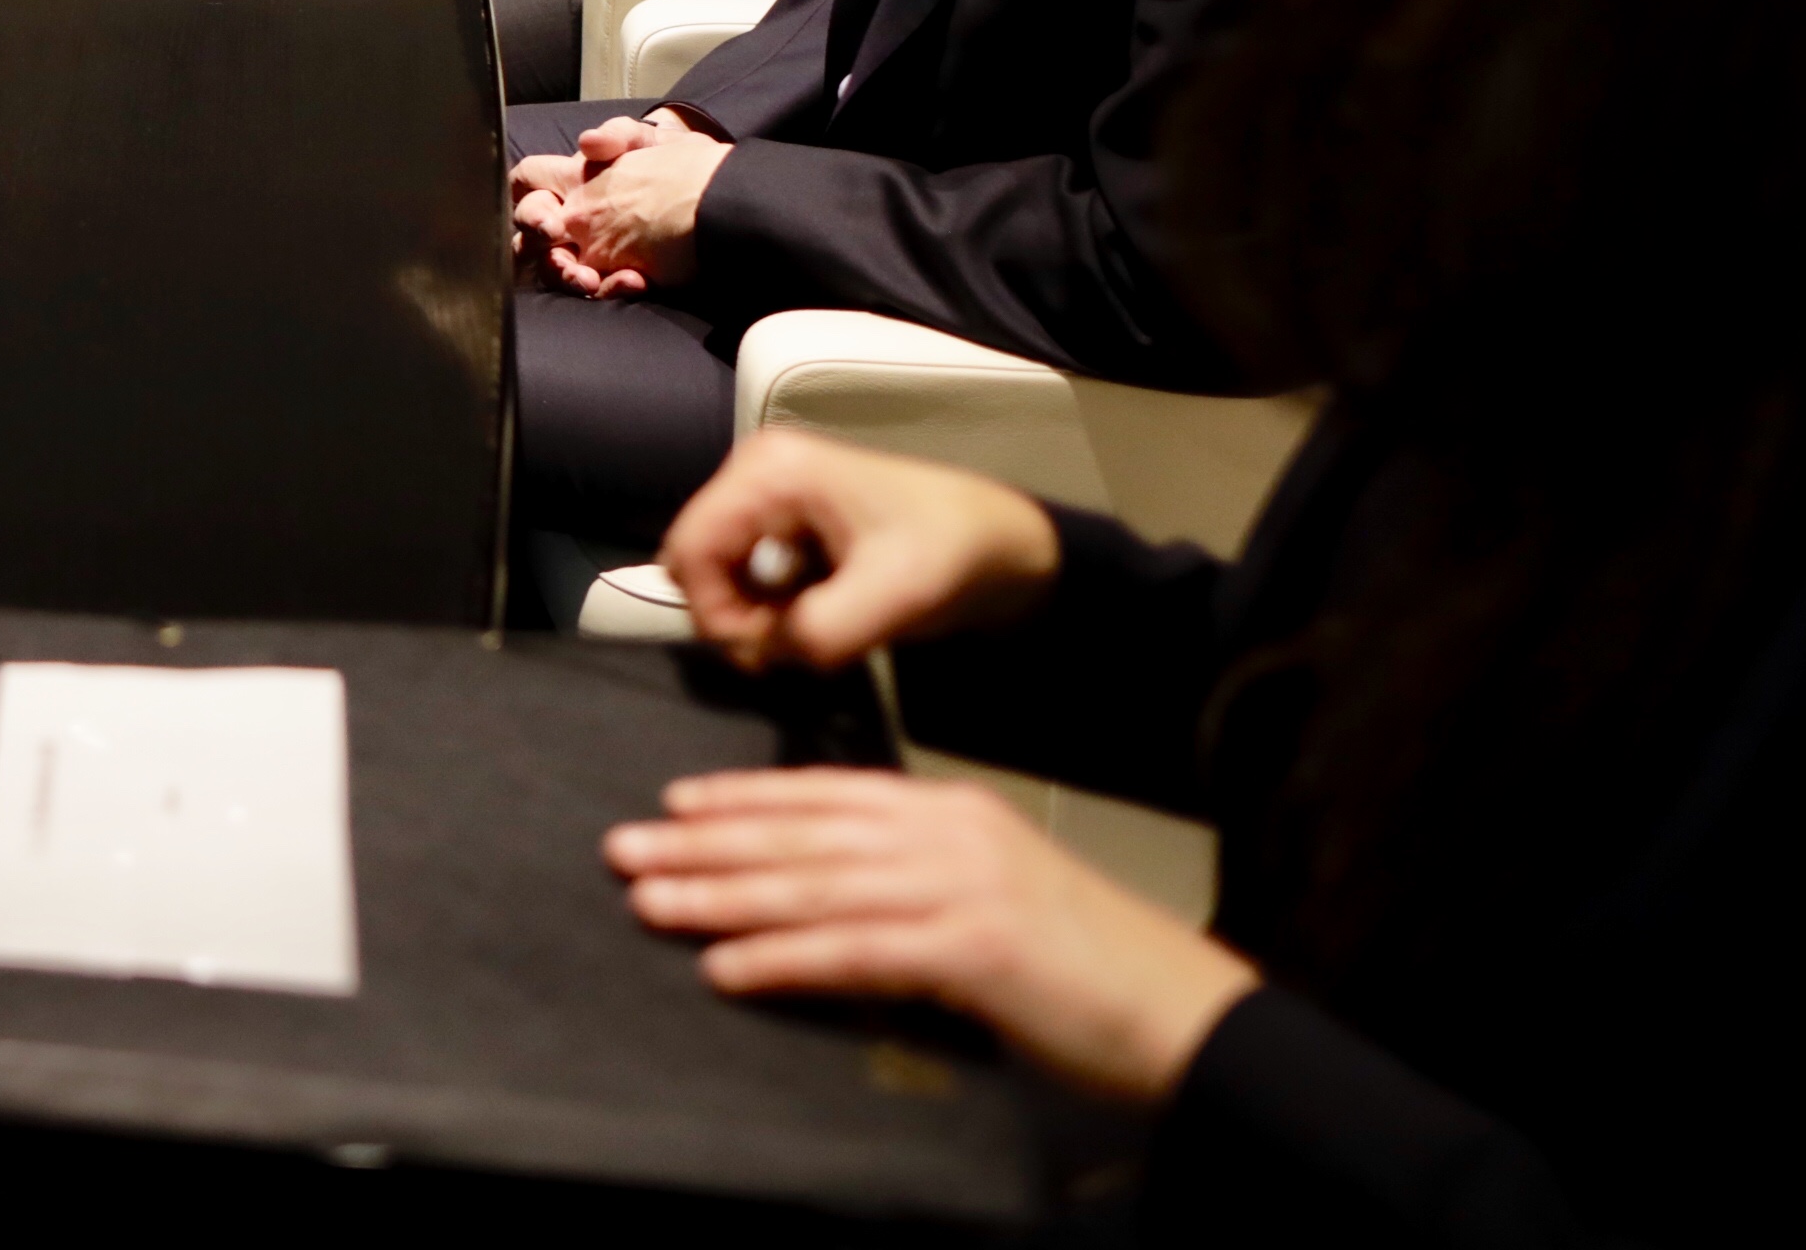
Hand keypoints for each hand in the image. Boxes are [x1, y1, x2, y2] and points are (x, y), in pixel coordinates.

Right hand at [511, 111, 728, 293]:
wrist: (722, 197)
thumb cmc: (681, 164)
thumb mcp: (653, 140)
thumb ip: (618, 133)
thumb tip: (587, 143)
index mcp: (575, 180)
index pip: (528, 181)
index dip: (525, 193)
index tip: (548, 212)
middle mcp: (576, 218)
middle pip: (530, 235)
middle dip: (536, 242)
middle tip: (558, 243)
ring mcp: (595, 251)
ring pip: (556, 268)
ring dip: (567, 274)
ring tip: (592, 279)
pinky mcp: (620, 274)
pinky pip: (602, 288)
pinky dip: (612, 287)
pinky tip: (638, 281)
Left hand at [607, 769, 1259, 1104]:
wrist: (1181, 1010)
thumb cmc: (1085, 965)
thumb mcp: (994, 893)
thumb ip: (917, 881)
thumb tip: (830, 893)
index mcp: (951, 812)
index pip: (825, 794)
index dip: (744, 798)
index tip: (673, 802)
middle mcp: (948, 833)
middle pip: (802, 835)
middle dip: (705, 844)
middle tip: (624, 849)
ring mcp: (960, 887)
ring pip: (813, 887)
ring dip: (722, 898)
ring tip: (650, 904)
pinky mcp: (972, 949)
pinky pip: (855, 953)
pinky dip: (784, 961)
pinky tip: (727, 969)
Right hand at [654, 428, 1061, 670]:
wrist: (1002, 544)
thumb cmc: (951, 554)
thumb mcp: (892, 597)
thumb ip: (817, 631)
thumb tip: (762, 652)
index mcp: (771, 471)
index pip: (690, 550)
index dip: (716, 614)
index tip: (770, 654)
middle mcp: (756, 471)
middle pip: (695, 563)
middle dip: (735, 617)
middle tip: (795, 648)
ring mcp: (766, 494)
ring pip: (715, 574)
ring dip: (754, 618)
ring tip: (814, 633)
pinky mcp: (779, 520)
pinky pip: (741, 575)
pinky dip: (769, 610)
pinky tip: (816, 617)